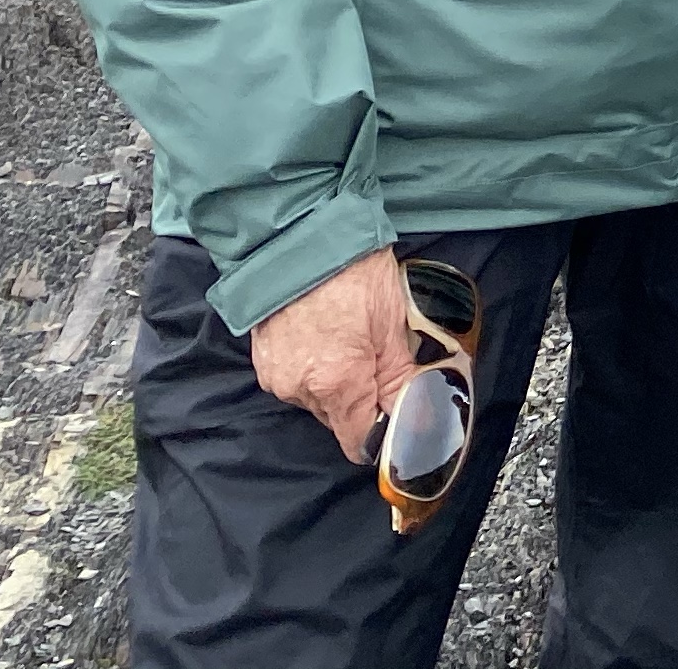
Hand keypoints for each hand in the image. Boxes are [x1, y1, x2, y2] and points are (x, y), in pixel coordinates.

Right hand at [249, 248, 413, 462]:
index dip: (381, 434)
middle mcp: (300, 389)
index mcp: (337, 383)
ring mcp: (276, 376)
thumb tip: (414, 412)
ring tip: (349, 337)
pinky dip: (312, 367)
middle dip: (361, 399)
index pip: (358, 442)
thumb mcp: (391, 322)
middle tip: (379, 360)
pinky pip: (295, 379)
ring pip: (316, 398)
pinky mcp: (262, 361)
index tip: (397, 418)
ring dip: (335, 381)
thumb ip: (399, 377)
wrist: (301, 234)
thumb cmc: (353, 272)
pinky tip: (325, 334)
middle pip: (338, 419)